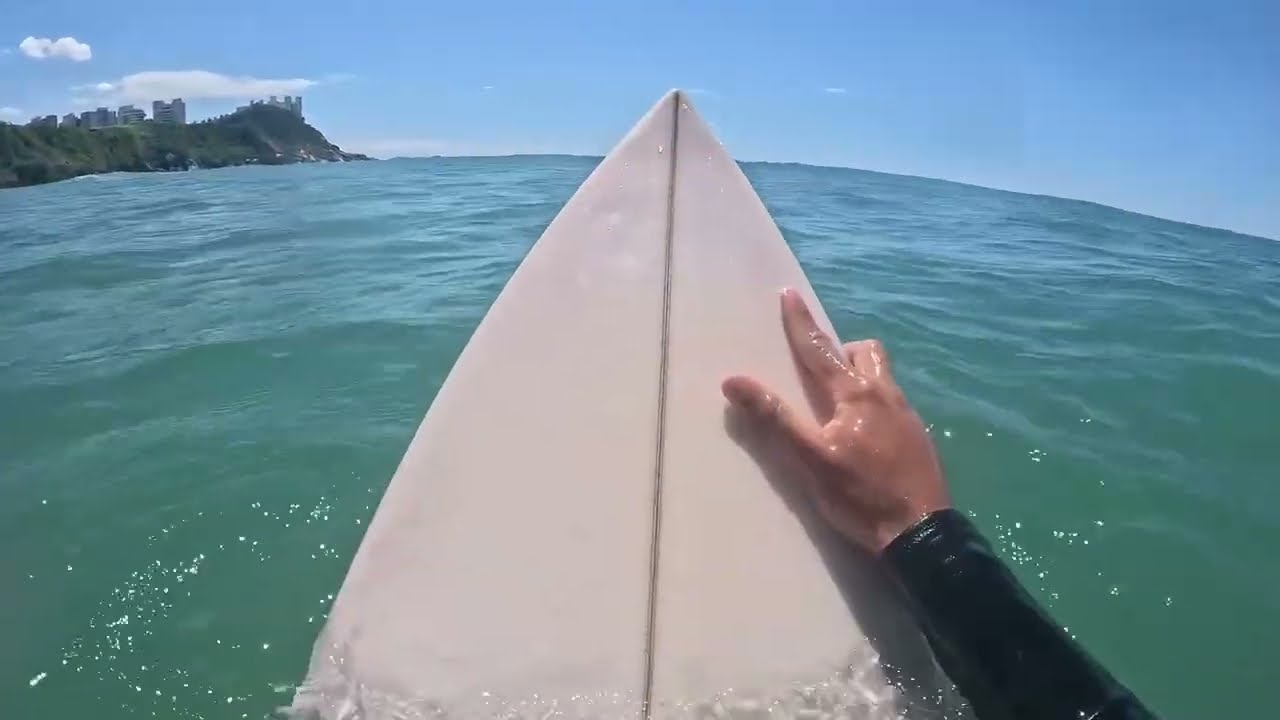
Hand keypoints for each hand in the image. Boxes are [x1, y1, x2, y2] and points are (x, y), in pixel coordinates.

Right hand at [722, 288, 951, 553]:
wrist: (919, 533)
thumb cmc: (860, 496)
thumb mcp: (810, 459)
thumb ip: (774, 418)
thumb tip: (734, 380)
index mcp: (855, 395)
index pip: (819, 350)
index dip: (801, 322)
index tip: (789, 293)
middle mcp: (885, 395)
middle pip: (867, 353)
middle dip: (843, 349)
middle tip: (822, 366)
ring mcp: (908, 417)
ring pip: (884, 377)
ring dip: (863, 375)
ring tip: (842, 402)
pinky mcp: (919, 439)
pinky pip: (895, 405)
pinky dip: (876, 404)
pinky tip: (868, 435)